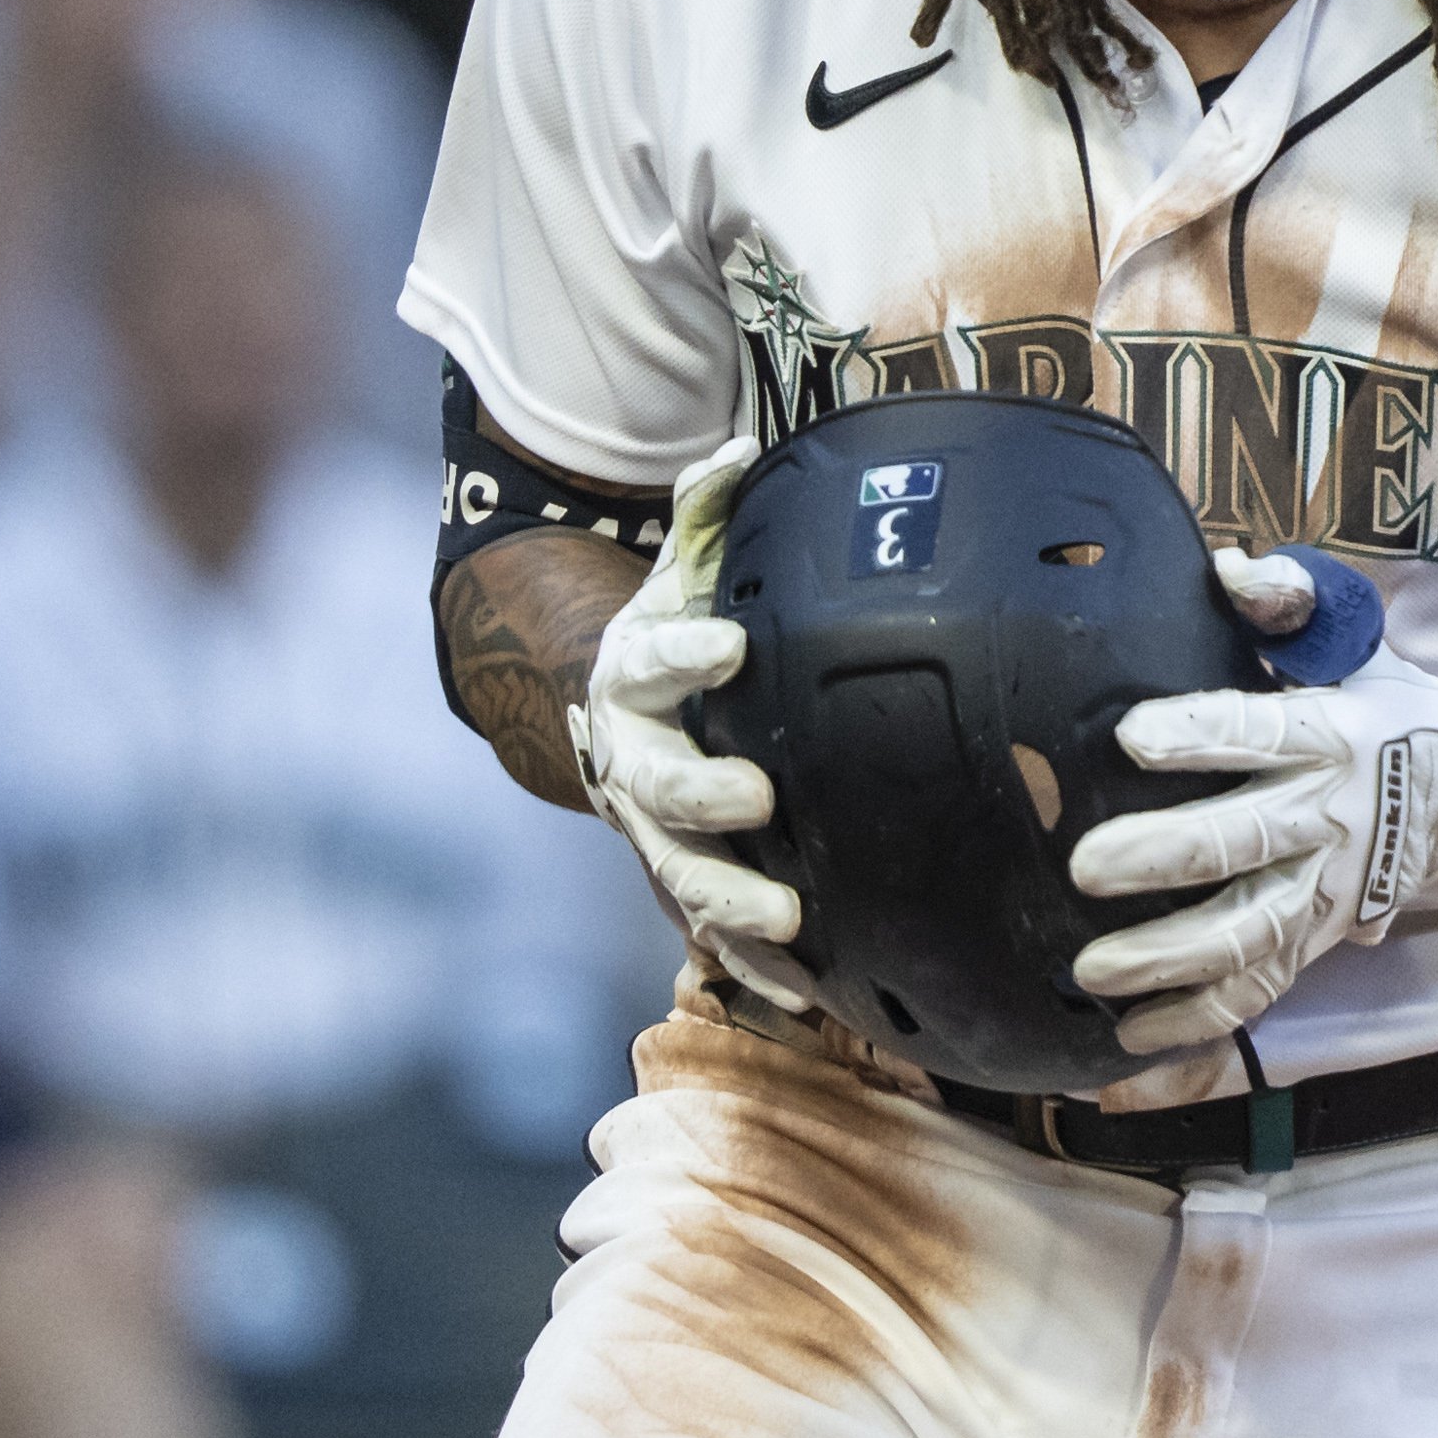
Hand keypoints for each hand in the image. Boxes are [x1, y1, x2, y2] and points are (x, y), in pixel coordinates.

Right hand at [573, 437, 805, 989]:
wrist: (628, 717)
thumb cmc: (682, 638)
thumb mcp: (685, 572)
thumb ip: (708, 512)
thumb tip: (739, 447)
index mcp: (636, 674)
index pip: (654, 659)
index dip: (686, 653)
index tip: (731, 645)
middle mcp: (635, 759)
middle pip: (660, 785)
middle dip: (704, 792)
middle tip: (759, 798)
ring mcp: (657, 834)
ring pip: (683, 872)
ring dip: (731, 899)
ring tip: (788, 915)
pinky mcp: (688, 884)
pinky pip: (715, 936)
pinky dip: (757, 965)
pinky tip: (809, 990)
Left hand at [1064, 623, 1437, 1055]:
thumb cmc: (1392, 706)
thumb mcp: (1357, 641)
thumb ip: (1292, 604)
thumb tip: (1228, 572)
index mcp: (1329, 733)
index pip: (1259, 730)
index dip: (1198, 733)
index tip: (1133, 736)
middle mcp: (1327, 816)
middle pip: (1242, 842)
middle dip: (1164, 857)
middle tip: (1087, 866)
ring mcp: (1325, 890)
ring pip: (1249, 933)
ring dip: (1172, 957)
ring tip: (1097, 971)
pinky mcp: (1322, 939)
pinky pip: (1261, 988)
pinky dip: (1200, 1021)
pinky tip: (1131, 1037)